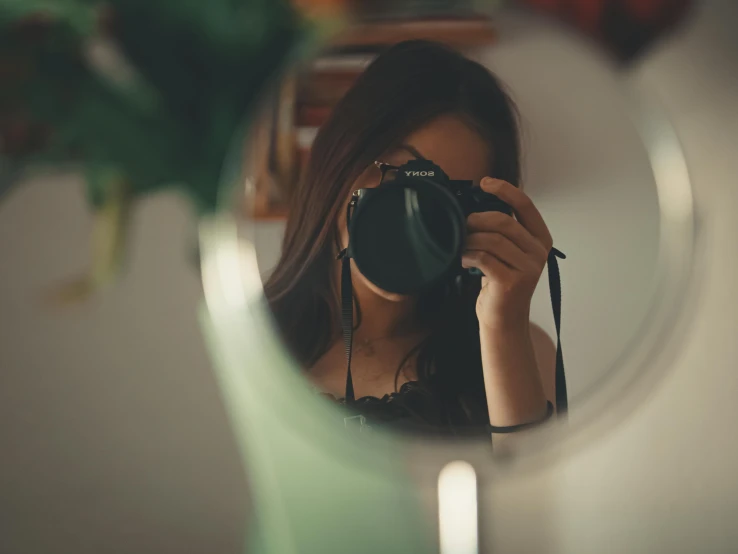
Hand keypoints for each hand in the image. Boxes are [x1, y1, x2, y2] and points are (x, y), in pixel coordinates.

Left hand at [461, 177, 552, 331]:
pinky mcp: (512, 282)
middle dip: (477, 220)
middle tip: (463, 226)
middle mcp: (538, 252)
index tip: (484, 182)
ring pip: (491, 240)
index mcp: (540, 239)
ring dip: (470, 240)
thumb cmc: (500, 282)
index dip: (505, 190)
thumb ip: (501, 232)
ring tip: (461, 247)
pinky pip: (484, 258)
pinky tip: (462, 260)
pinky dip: (467, 255)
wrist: (504, 320)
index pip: (526, 206)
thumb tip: (474, 207)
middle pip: (503, 222)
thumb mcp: (507, 253)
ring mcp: (528, 268)